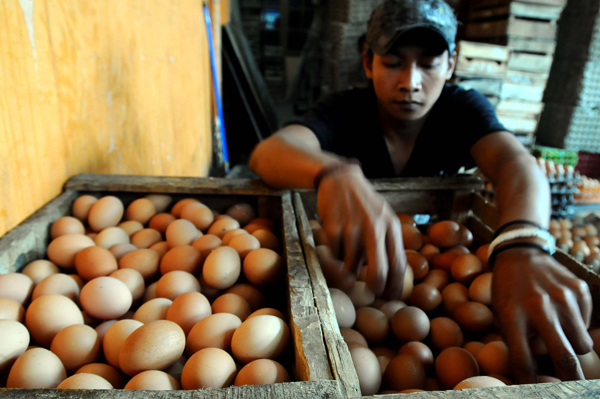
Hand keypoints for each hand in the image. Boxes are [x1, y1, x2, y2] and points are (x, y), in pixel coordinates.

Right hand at [316, 164, 405, 298]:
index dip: (396, 286)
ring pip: (351, 266)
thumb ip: (389, 242)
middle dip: (375, 288)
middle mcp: (374, 227)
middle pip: (378, 271)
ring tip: (347, 260)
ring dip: (348, 271)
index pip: (399, 264)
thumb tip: (392, 277)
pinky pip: (335, 255)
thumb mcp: (384, 217)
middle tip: (371, 293)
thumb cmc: (364, 204)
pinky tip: (336, 245)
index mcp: (391, 226)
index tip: (391, 298)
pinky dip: (335, 256)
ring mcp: (353, 227)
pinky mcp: (333, 227)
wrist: (341, 180)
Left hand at [492, 247, 593, 382]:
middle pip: (563, 357)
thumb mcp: (502, 316)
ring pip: (581, 344)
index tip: (532, 392)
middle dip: (570, 380)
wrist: (520, 254)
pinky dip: (577, 326)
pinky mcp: (579, 289)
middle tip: (571, 389)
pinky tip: (563, 314)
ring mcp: (562, 297)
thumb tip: (532, 376)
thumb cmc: (507, 291)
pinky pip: (586, 323)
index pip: (523, 360)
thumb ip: (517, 343)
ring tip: (561, 339)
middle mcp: (539, 306)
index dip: (528, 383)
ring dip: (572, 348)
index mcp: (512, 315)